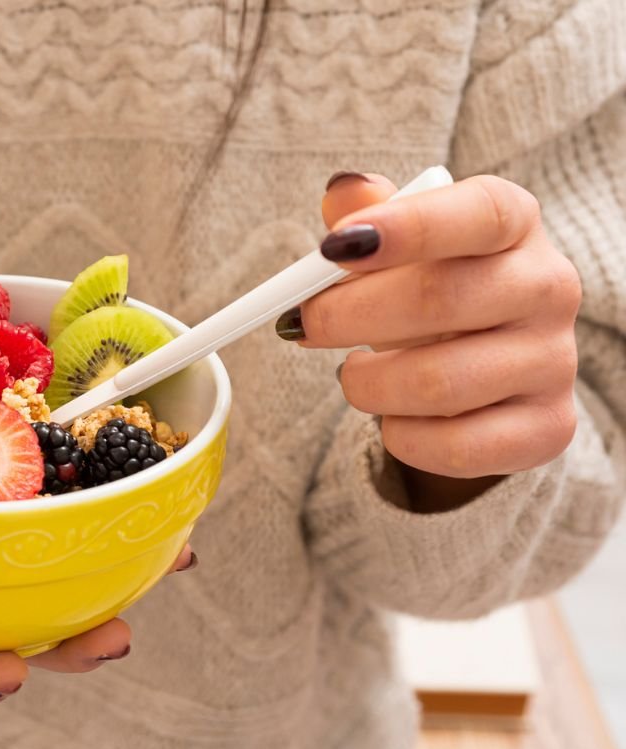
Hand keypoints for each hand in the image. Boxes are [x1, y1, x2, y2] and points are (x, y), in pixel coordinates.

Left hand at [286, 173, 579, 506]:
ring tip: (353, 374)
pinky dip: (400, 436)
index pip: (478, 214)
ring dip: (366, 385)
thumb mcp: (398, 245)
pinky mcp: (547, 427)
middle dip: (347, 316)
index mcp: (514, 224)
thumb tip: (344, 192)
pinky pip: (453, 446)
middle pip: (441, 299)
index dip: (407, 227)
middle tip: (303, 325)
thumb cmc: (431, 290)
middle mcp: (548, 286)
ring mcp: (553, 361)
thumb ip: (368, 213)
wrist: (486, 373)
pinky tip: (393, 416)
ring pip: (438, 382)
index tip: (332, 247)